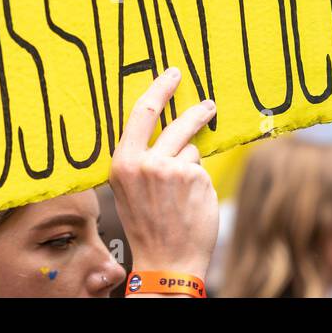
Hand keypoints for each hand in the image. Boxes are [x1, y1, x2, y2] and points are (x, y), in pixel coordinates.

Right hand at [109, 67, 218, 290]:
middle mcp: (146, 162)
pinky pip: (201, 169)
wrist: (166, 260)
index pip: (142, 112)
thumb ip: (141, 157)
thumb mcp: (130, 188)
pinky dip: (199, 182)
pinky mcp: (196, 178)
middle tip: (208, 105)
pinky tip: (190, 203)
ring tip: (181, 194)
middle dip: (197, 112)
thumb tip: (166, 125)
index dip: (160, 88)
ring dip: (191, 164)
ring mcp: (173, 169)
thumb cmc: (147, 223)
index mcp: (123, 162)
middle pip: (178, 123)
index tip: (173, 73)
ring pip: (191, 150)